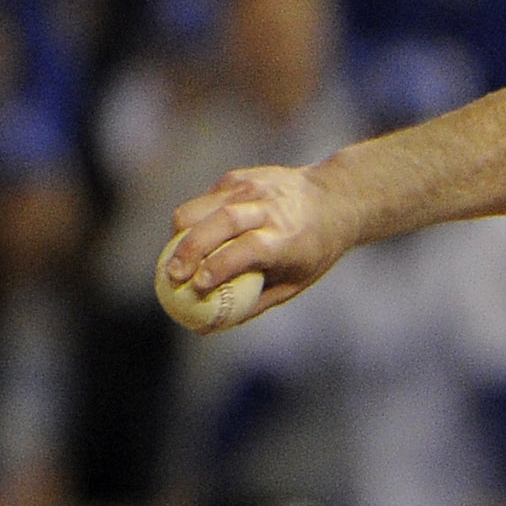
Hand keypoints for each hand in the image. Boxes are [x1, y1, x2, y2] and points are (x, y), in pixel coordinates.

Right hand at [164, 164, 357, 329]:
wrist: (334, 198)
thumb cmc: (312, 250)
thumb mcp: (295, 282)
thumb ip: (251, 304)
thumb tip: (204, 327)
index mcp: (288, 236)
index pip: (247, 248)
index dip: (218, 266)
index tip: (196, 286)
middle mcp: (269, 208)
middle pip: (220, 222)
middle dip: (189, 250)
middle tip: (171, 275)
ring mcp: (252, 187)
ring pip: (202, 207)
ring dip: (180, 234)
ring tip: (172, 260)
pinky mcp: (237, 178)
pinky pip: (204, 200)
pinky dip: (192, 221)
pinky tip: (194, 238)